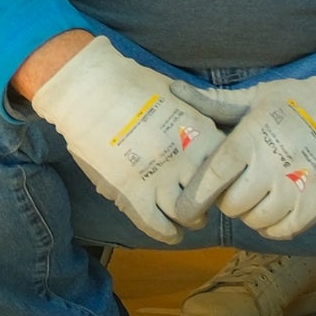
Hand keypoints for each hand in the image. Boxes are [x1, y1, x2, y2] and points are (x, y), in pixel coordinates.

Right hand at [24, 35, 222, 244]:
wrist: (88, 89)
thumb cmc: (128, 82)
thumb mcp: (174, 94)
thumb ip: (191, 116)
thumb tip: (201, 132)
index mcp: (201, 134)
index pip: (227, 167)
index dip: (223, 175)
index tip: (215, 177)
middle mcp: (187, 159)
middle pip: (212, 194)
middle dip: (209, 201)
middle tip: (203, 201)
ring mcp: (161, 179)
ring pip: (188, 214)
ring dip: (191, 219)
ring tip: (187, 218)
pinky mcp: (134, 194)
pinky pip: (158, 225)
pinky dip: (167, 233)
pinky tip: (171, 233)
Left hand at [198, 68, 315, 241]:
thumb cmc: (301, 101)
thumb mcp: (259, 95)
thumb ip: (216, 102)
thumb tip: (175, 89)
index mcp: (254, 135)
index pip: (216, 174)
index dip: (197, 194)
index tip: (186, 205)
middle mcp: (274, 163)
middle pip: (234, 204)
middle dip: (226, 202)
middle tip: (232, 190)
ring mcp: (299, 184)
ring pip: (258, 221)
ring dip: (251, 214)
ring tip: (255, 198)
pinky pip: (285, 230)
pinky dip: (274, 227)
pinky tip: (274, 210)